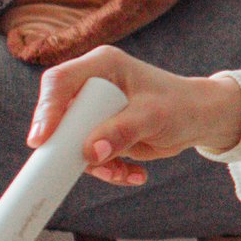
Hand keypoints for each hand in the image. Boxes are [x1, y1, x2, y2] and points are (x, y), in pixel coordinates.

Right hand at [27, 49, 240, 189]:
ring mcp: (96, 111)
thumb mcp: (153, 117)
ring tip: (123, 173)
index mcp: (102, 66)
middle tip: (92, 164)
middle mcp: (93, 86)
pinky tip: (133, 174)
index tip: (40, 140)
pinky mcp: (101, 133)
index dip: (46, 110)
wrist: (200, 119)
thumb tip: (90, 152)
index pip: (60, 82)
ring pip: (74, 142)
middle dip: (73, 146)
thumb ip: (121, 132)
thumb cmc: (181, 105)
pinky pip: (90, 156)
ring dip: (95, 164)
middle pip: (60, 116)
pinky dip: (109, 170)